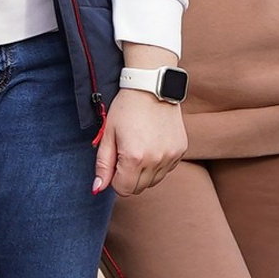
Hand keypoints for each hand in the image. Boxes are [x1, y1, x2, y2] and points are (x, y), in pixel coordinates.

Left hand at [95, 67, 186, 194]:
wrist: (152, 87)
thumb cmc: (126, 108)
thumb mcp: (109, 135)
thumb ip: (103, 165)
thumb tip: (98, 188)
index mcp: (134, 158)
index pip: (123, 189)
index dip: (115, 179)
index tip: (115, 163)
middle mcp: (155, 160)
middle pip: (139, 188)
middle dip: (129, 177)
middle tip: (126, 154)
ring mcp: (170, 156)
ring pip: (154, 181)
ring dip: (145, 172)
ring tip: (140, 148)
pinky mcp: (180, 150)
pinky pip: (167, 169)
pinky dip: (158, 163)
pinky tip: (153, 145)